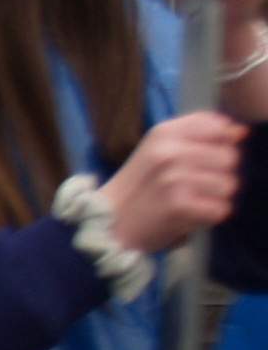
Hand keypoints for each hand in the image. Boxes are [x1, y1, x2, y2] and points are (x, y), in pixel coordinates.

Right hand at [99, 110, 248, 252]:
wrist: (109, 223)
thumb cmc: (138, 187)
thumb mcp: (159, 151)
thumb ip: (199, 137)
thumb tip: (240, 132)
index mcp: (164, 133)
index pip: (218, 126)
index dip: (218, 144)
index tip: (198, 159)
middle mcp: (170, 151)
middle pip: (230, 157)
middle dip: (218, 174)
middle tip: (191, 185)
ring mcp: (174, 178)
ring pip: (229, 185)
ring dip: (214, 198)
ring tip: (189, 201)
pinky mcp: (179, 206)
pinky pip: (221, 209)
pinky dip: (209, 216)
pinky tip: (188, 215)